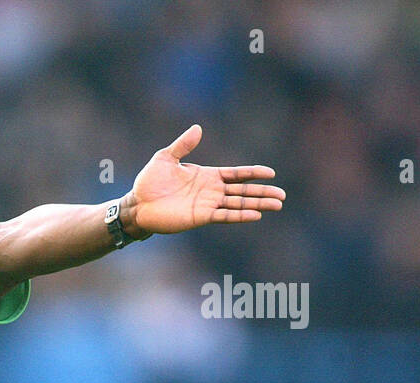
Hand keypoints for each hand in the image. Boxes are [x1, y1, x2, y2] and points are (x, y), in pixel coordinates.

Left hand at [124, 124, 284, 235]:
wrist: (137, 204)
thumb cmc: (149, 182)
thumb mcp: (165, 158)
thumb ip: (183, 145)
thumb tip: (198, 128)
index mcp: (207, 176)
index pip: (236, 174)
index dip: (252, 173)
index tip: (270, 173)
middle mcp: (211, 191)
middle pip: (243, 191)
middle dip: (262, 192)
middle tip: (282, 195)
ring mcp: (207, 205)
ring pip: (238, 204)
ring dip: (257, 204)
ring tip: (277, 205)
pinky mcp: (200, 217)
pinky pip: (224, 216)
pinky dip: (240, 215)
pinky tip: (255, 215)